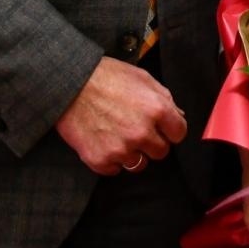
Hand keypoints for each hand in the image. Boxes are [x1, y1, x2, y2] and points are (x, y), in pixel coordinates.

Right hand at [54, 57, 187, 174]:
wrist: (69, 85)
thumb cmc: (106, 77)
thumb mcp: (142, 78)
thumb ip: (165, 98)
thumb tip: (178, 116)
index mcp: (157, 110)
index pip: (179, 134)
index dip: (171, 130)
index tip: (162, 128)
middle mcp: (142, 133)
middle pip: (161, 152)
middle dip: (152, 142)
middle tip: (136, 129)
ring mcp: (121, 149)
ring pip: (139, 164)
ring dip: (132, 153)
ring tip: (118, 135)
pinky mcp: (101, 160)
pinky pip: (115, 170)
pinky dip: (111, 160)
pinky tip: (104, 142)